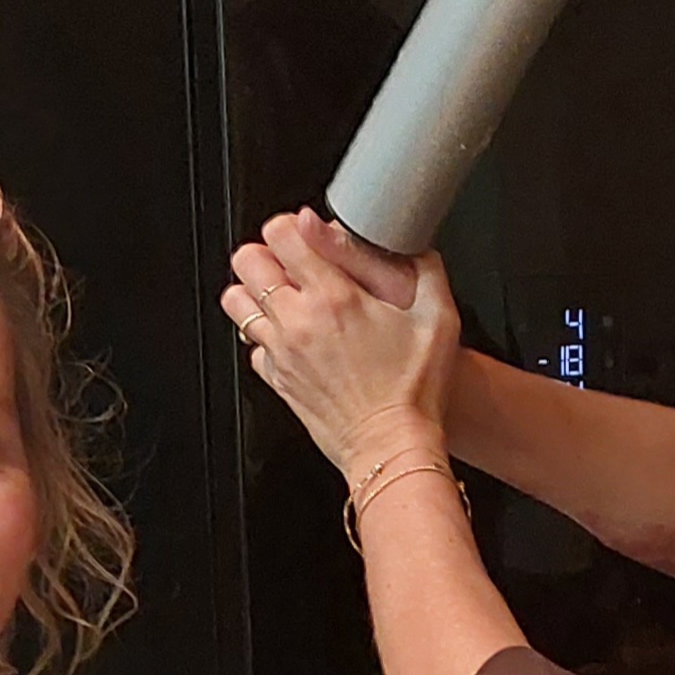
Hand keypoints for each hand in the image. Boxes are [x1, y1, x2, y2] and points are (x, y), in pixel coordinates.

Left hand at [226, 208, 458, 480]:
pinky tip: (294, 339)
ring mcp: (281, 351)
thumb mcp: (438, 317)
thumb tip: (410, 238)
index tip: (308, 236)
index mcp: (334, 296)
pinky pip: (252, 345)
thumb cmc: (415, 390)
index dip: (292, 226)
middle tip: (292, 264)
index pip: (281, 233)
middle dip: (267, 254)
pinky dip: (266, 337)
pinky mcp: (276, 379)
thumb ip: (424, 267)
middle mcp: (298, 320)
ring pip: (236, 300)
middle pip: (247, 260)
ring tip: (286, 297)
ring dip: (256, 292)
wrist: (394, 447)